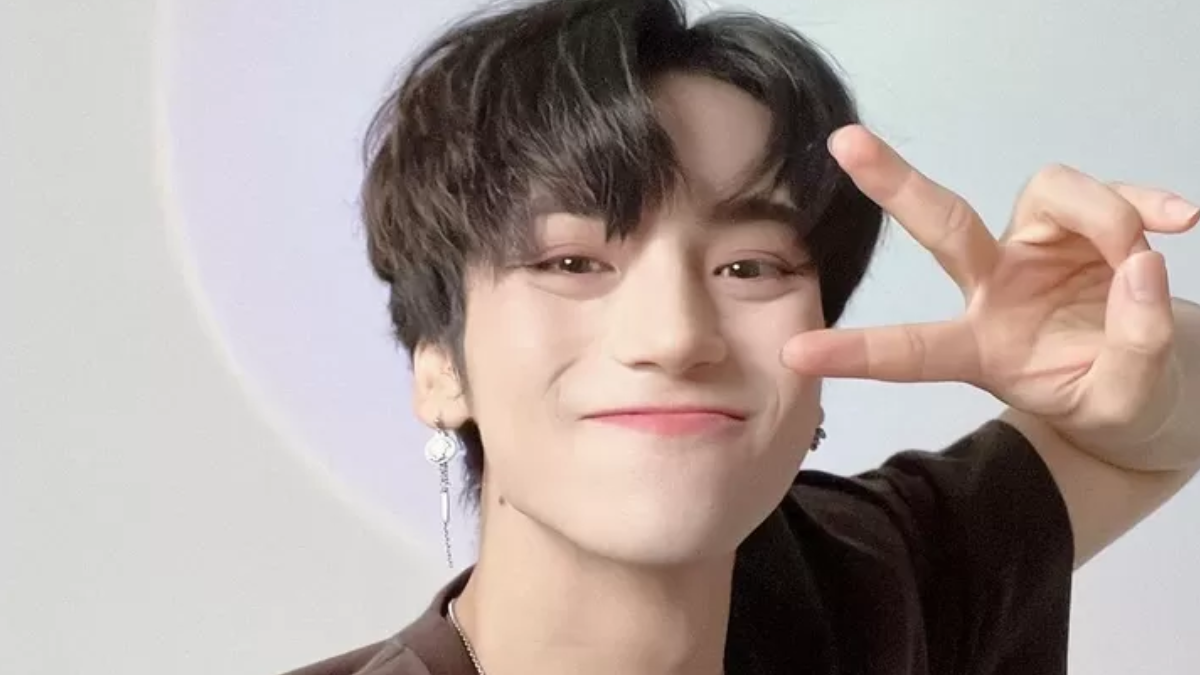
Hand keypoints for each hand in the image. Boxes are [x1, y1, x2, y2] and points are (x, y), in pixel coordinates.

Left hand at [783, 125, 1198, 436]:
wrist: (1152, 386)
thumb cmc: (1115, 402)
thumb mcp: (1124, 403)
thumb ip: (1135, 350)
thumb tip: (1142, 269)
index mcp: (982, 349)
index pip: (913, 351)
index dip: (859, 352)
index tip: (796, 352)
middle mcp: (996, 289)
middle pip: (943, 225)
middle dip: (894, 184)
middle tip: (845, 143)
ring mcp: (1036, 251)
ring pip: (1049, 193)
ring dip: (1104, 216)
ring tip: (1145, 258)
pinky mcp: (1082, 226)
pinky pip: (1110, 194)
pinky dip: (1146, 202)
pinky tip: (1183, 221)